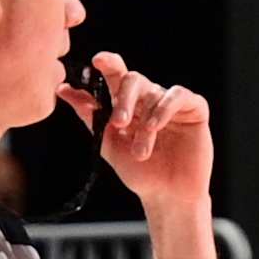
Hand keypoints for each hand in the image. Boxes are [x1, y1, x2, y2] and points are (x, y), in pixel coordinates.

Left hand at [61, 49, 213, 211]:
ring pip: (153, 94)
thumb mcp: (108, 144)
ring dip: (144, 123)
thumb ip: (90, 116)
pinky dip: (165, 107)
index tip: (97, 61)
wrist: (167, 196)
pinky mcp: (194, 110)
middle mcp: (149, 99)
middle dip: (123, 98)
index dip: (107, 63)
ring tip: (142, 151)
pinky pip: (178, 95)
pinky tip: (156, 125)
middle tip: (118, 123)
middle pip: (133, 79)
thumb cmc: (140, 173)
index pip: (116, 74)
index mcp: (127, 104)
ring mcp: (171, 104)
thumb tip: (64, 90)